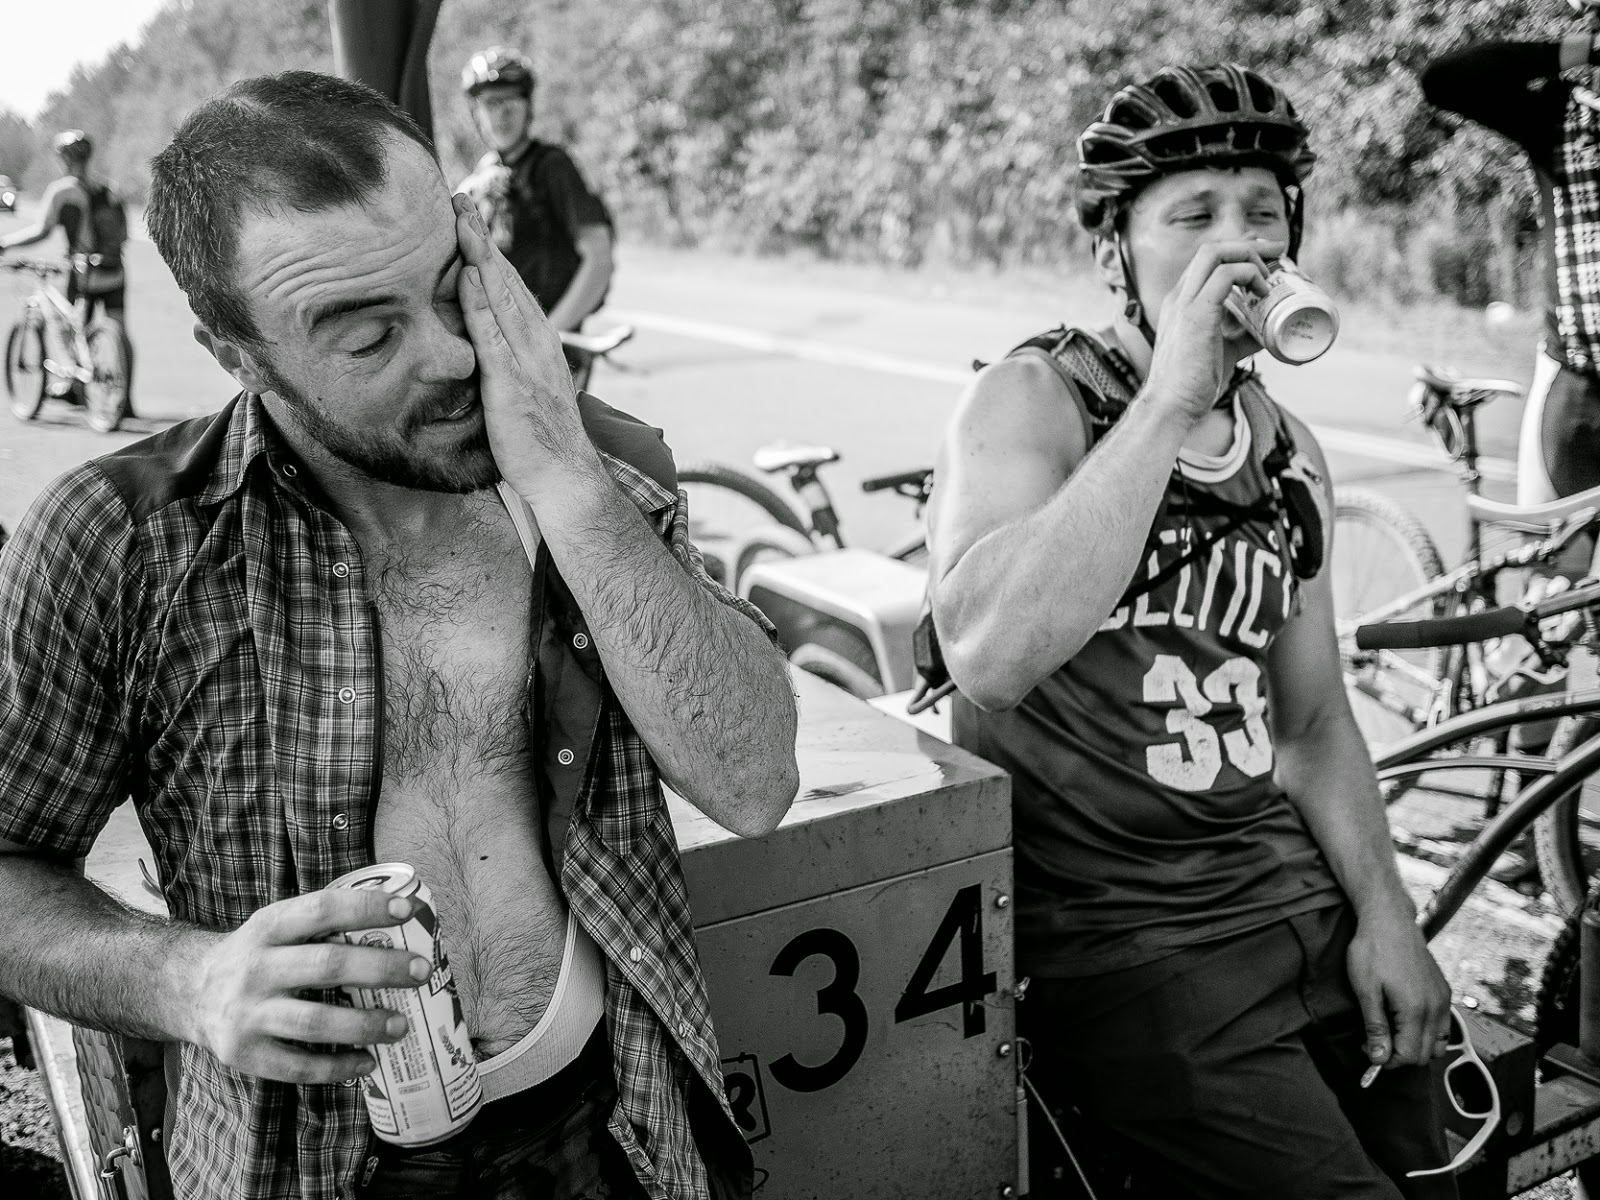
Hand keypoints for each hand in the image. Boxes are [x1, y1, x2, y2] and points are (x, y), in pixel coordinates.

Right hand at [187, 888, 430, 1084]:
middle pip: (326, 966)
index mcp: (268, 926)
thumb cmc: (258, 955)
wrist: (189, 992)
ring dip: (364, 1024)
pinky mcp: (244, 1054)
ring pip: (314, 1021)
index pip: (322, 909)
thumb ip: (323, 924)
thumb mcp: (277, 926)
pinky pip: (297, 1066)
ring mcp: (247, 1014)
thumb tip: (402, 922)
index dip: (366, 908)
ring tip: (401, 1026)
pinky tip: (367, 1062)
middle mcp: (256, 968)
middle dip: (381, 968)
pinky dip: (336, 1067)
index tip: (408, 911)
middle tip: (421, 971)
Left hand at [452, 192, 601, 501]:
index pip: (510, 288)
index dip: (488, 252)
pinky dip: (481, 303)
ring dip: (480, 255)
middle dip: (482, 237)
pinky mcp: (512, 383)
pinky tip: (468, 277)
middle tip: (460, 198)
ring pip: (502, 297)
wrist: (564, 477)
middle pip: (506, 279)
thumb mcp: (524, 390)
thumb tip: (482, 346)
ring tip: (460, 220)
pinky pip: (494, 335)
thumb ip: (506, 362)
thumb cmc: (541, 441)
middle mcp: (536, 343)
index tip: (468, 220)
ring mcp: (526, 361)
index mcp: (538, 343)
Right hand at [1143, 239, 1280, 423]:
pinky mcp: (1195, 315)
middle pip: (1211, 248)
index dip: (1237, 251)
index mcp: (1181, 303)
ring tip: (1270, 275)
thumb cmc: (1193, 385)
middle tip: (1277, 252)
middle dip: (1248, 244)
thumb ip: (1242, 337)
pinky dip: (1249, 275)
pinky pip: (1225, 276)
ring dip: (1249, 256)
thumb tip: (1269, 331)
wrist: (1171, 406)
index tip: (1264, 257)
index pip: (1206, 261)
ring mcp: (1184, 304)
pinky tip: (1262, 291)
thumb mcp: (1224, 352)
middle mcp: (1179, 297)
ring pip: (1215, 253)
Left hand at [1346, 906, 1452, 1073]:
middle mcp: (1436, 1007)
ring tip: (1390, 1032)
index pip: (1409, 1056)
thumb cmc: (1372, 950)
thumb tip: (1379, 1058)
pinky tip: (1405, 1020)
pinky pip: (1443, 1026)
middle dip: (1399, 1055)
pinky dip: (1427, 1033)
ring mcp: (1442, 1000)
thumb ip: (1375, 1026)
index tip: (1367, 1048)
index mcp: (1416, 1009)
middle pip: (1425, 1054)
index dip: (1386, 1060)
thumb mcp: (1365, 989)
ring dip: (1416, 1047)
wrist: (1389, 920)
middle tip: (1374, 1040)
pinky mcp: (1444, 992)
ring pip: (1438, 1044)